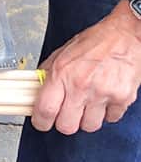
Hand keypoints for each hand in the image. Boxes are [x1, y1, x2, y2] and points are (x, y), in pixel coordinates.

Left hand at [31, 1, 140, 134]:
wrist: (126, 34)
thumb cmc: (95, 41)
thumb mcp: (63, 53)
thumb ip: (48, 73)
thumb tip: (35, 90)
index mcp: (62, 73)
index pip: (45, 110)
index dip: (41, 121)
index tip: (42, 122)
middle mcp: (81, 86)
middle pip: (66, 126)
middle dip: (64, 122)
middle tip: (67, 113)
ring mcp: (103, 94)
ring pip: (89, 126)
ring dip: (87, 119)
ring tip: (88, 103)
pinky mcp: (122, 98)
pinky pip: (110, 119)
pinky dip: (107, 113)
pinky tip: (105, 98)